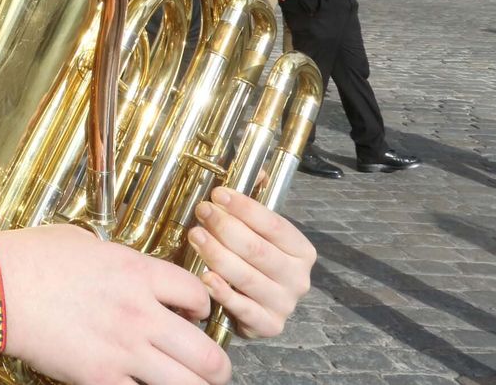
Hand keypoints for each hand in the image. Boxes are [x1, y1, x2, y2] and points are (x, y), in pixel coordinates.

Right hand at [0, 224, 229, 383]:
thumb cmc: (29, 259)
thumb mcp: (83, 242)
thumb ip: (116, 259)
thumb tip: (128, 270)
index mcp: (137, 273)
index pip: (199, 296)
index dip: (203, 308)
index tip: (194, 315)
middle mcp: (140, 313)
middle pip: (208, 354)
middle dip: (216, 365)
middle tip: (209, 366)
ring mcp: (123, 350)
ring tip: (187, 383)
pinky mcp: (100, 378)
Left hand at [188, 187, 313, 337]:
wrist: (253, 304)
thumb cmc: (251, 259)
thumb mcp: (256, 229)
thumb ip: (256, 200)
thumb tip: (257, 170)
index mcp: (302, 250)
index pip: (273, 224)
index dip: (244, 207)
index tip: (217, 194)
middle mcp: (299, 278)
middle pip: (258, 249)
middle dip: (225, 228)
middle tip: (201, 212)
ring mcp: (284, 304)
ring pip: (247, 276)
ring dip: (217, 254)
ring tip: (194, 235)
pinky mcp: (268, 326)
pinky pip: (243, 308)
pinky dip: (222, 292)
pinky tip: (204, 277)